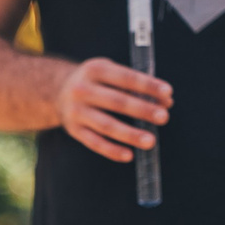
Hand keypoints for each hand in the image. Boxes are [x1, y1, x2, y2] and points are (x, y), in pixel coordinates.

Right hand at [51, 57, 170, 162]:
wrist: (57, 91)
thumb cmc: (95, 81)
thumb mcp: (109, 72)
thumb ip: (134, 85)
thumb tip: (166, 101)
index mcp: (95, 69)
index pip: (126, 78)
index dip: (147, 86)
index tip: (167, 93)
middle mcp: (83, 89)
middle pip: (117, 102)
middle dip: (142, 110)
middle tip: (164, 117)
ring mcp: (76, 111)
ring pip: (106, 125)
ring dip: (130, 134)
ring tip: (151, 141)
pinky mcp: (74, 130)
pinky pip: (94, 143)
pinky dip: (112, 150)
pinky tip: (129, 155)